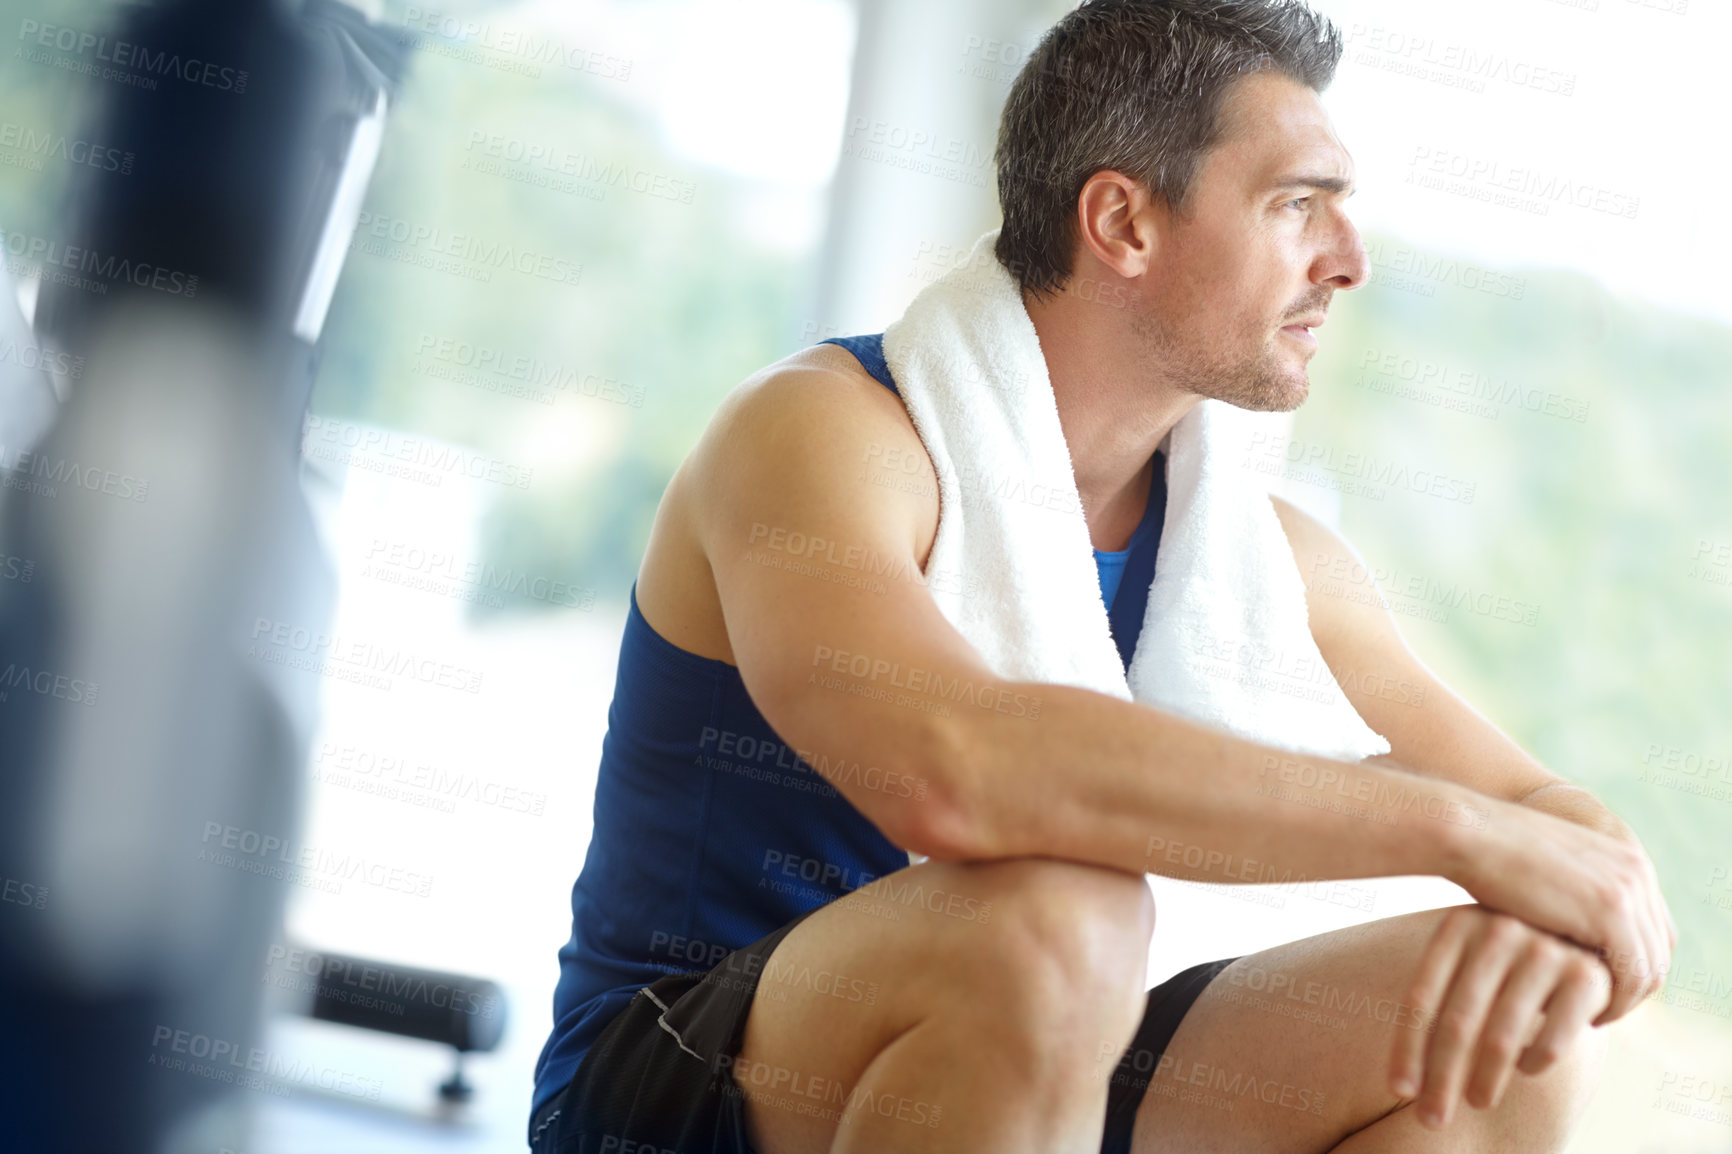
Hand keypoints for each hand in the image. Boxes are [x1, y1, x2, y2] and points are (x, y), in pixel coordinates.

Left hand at [1390, 906, 1610, 1129]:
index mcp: (1457, 926)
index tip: (1400, 1092)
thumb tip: (1403, 1082)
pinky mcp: (1587, 975)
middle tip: (1431, 1119)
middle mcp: (1497, 930)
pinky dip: (1533, 1064)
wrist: (1585, 932)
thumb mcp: (1469, 959)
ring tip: (1476, 1103)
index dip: (1407, 1049)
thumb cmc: (1508, 957)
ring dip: (1484, 1082)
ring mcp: (1544, 949)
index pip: (1420, 999)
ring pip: (1501, 1038)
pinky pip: (1551, 1041)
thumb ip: (1439, 999)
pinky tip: (1525, 1069)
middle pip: (1456, 1024)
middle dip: (1442, 1079)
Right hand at [1453, 800, 1673, 1023]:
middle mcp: (1638, 872)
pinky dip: (1614, 1003)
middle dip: (1631, 987)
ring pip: (1649, 969)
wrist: (1469, 835)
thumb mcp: (1549, 875)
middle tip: (1597, 1010)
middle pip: (1658, 950)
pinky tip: (1583, 1014)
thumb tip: (1578, 940)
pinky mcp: (1610, 914)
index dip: (1632, 964)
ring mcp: (1628, 891)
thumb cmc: (1491, 858)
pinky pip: (1631, 976)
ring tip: (1589, 1017)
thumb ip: (1575, 898)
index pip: (1654, 930)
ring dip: (1624, 1002)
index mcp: (1627, 859)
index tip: (1598, 987)